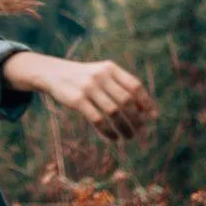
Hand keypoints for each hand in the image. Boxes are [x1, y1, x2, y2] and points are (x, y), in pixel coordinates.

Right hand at [43, 57, 157, 140]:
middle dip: (136, 119)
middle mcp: (100, 76)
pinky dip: (108, 131)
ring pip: (114, 112)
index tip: (153, 117)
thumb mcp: (101, 74)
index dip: (146, 102)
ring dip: (125, 127)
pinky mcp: (77, 100)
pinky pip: (98, 119)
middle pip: (126, 100)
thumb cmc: (84, 78)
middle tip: (140, 131)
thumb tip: (147, 111)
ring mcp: (88, 87)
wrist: (53, 73)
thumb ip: (121, 86)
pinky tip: (113, 138)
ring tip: (128, 137)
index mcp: (110, 68)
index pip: (134, 86)